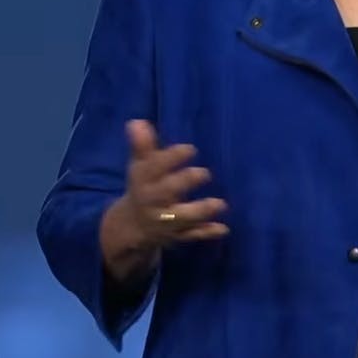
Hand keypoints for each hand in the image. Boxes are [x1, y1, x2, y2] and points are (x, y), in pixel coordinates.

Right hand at [101, 120, 227, 279]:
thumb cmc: (143, 186)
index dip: (171, 158)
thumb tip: (137, 122)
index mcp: (144, 181)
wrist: (133, 226)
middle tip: (205, 173)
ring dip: (202, 210)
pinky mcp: (178, 235)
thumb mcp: (140, 167)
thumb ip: (142, 146)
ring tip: (221, 204)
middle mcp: (154, 201)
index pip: (154, 168)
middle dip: (185, 183)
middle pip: (167, 192)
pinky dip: (208, 232)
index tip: (190, 149)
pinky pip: (193, 235)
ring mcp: (167, 220)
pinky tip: (224, 229)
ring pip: (183, 217)